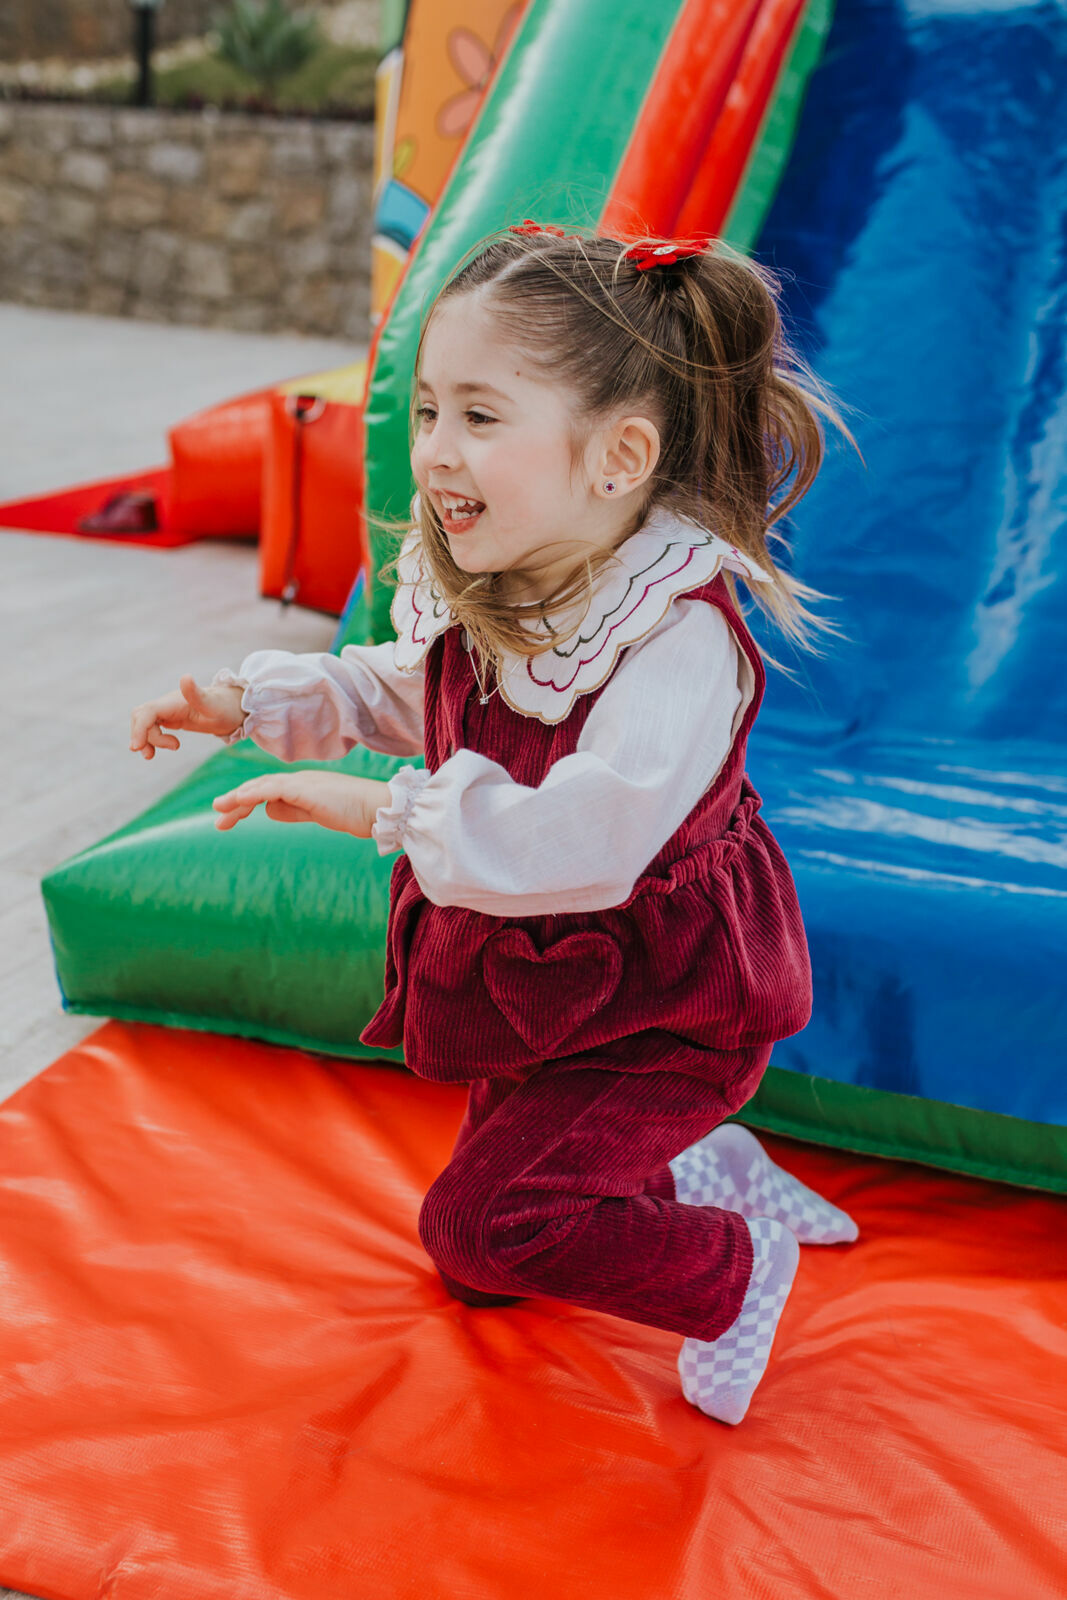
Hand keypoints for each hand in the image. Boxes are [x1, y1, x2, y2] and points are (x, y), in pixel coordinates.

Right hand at [130, 675, 245, 759]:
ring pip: (143, 723)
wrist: (234, 708)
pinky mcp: (171, 718)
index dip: (139, 729)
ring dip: (145, 739)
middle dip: (140, 735)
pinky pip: (151, 727)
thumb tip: (185, 677)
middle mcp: (167, 704)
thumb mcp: (213, 705)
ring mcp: (168, 711)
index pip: (147, 712)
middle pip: (140, 717)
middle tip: (151, 754)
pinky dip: (150, 739)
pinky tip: (157, 750)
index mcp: (174, 701)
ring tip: (153, 755)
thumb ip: (196, 694)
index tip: (137, 747)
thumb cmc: (225, 707)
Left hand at [212, 771, 392, 836]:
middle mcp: (299, 780)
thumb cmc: (355, 813)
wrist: (379, 809)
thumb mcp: (318, 813)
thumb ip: (294, 811)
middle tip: (217, 815)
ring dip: (239, 797)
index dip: (245, 802)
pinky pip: (275, 788)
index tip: (228, 818)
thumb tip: (269, 811)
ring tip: (220, 808)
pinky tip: (240, 800)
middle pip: (259, 787)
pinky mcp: (307, 789)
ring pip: (262, 786)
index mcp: (302, 786)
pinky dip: (255, 793)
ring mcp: (303, 783)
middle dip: (236, 801)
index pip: (266, 791)